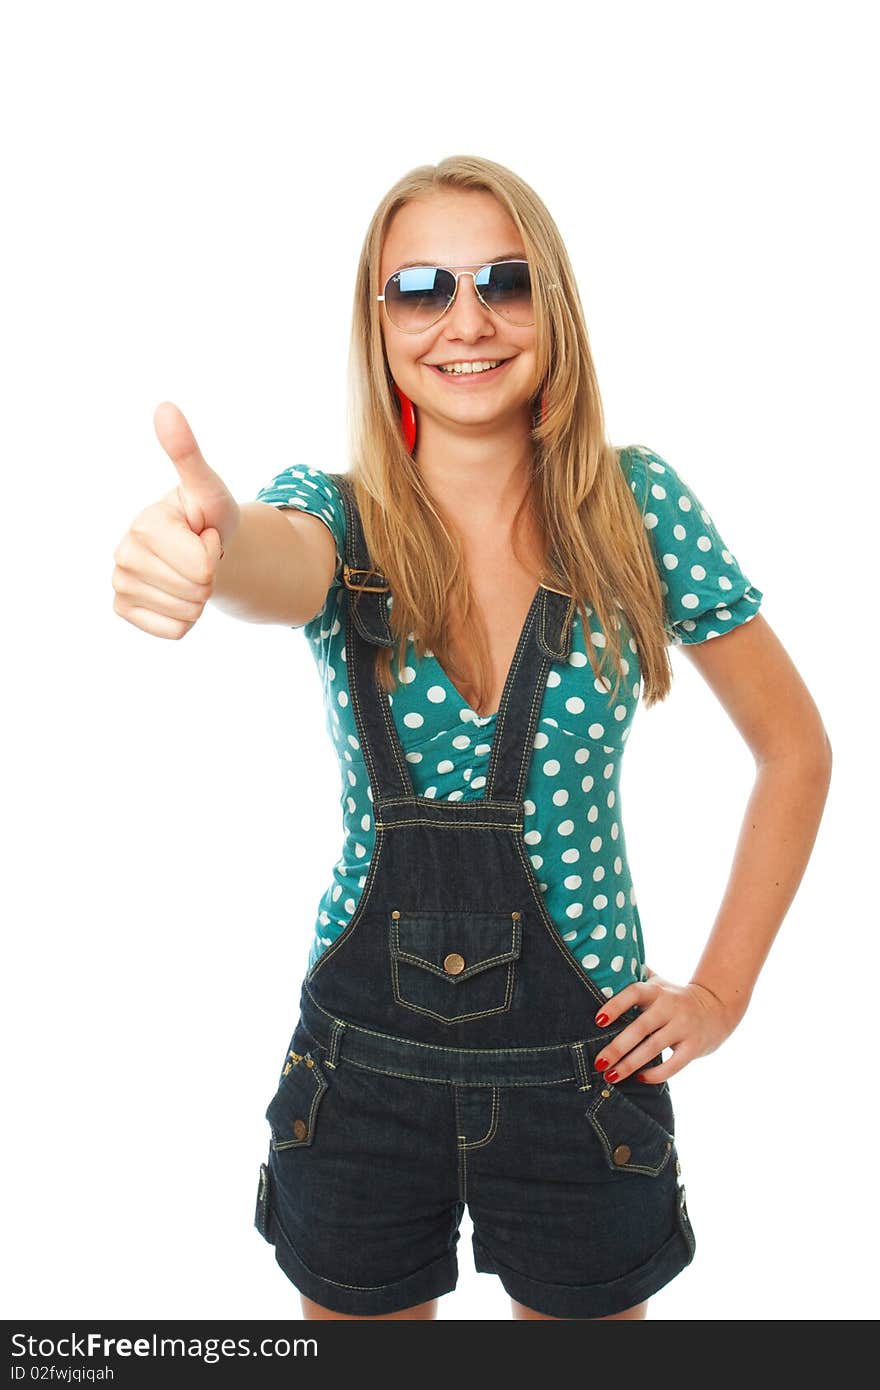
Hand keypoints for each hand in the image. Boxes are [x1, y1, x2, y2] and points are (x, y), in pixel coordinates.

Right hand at [112, 402, 240, 639]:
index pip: (202, 566)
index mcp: (143, 525)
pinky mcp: (124, 609)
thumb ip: (187, 453)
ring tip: (190, 571)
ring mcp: (120, 584)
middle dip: (209, 575)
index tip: (204, 535)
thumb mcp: (209, 487)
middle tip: (199, 554)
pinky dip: (187, 619)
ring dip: (200, 597)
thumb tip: (165, 408)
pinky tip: (179, 593)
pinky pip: (174, 631)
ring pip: (187, 614)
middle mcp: (122, 555)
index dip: (215, 553)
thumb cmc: (209, 516)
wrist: (204, 547)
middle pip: (196, 591)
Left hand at [593, 968, 745, 1084]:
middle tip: (598, 1062)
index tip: (598, 1021)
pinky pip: (674, 1064)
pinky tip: (639, 1078)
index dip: (616, 1005)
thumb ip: (636, 976)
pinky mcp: (694, 1047)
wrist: (717, 1006)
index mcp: (657, 990)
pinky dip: (655, 1074)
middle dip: (617, 1047)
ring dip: (630, 1065)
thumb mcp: (659, 982)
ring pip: (653, 1048)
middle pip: (640, 1028)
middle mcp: (670, 1007)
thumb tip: (604, 966)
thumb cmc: (676, 997)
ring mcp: (683, 1027)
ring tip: (611, 1076)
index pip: (634, 993)